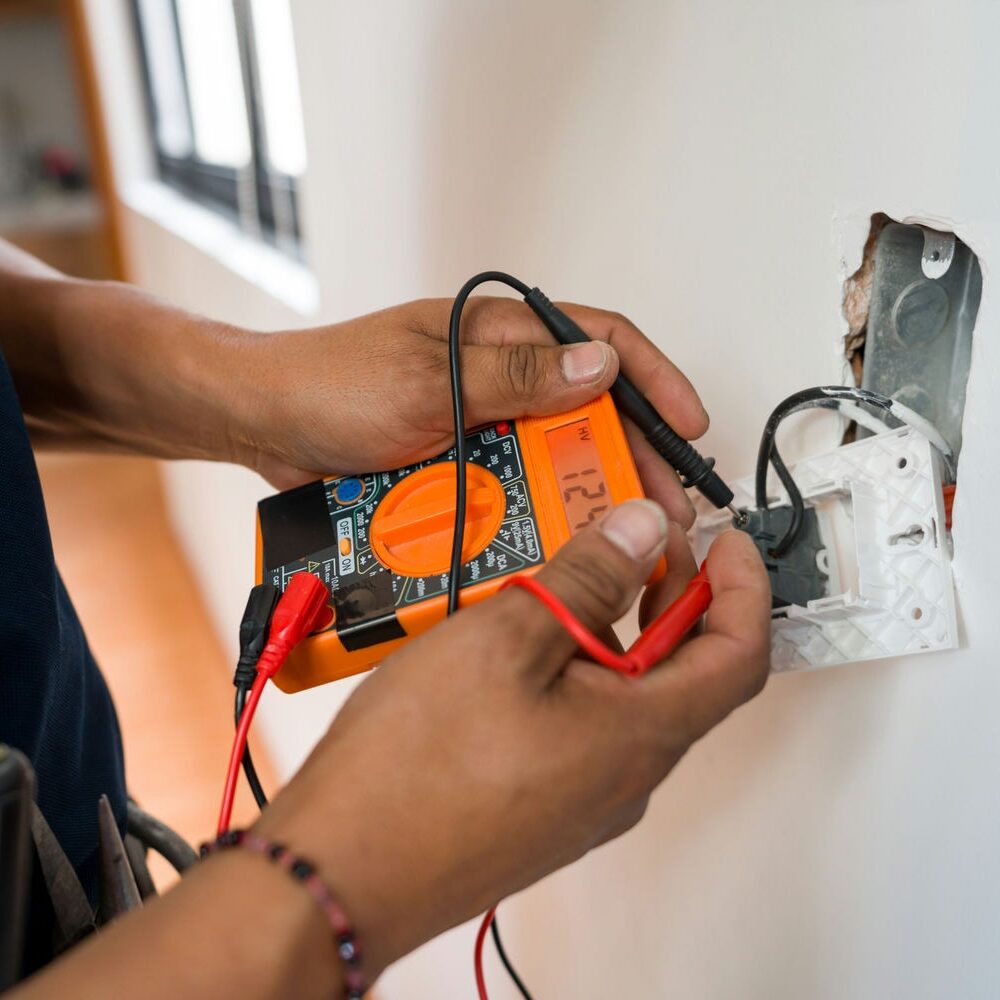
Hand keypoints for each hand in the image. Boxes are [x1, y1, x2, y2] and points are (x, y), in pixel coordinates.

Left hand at [229, 297, 709, 525]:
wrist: (263, 426)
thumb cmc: (330, 384)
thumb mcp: (428, 377)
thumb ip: (515, 374)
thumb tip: (601, 367)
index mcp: (496, 334)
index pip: (598, 340)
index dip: (652, 378)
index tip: (688, 423)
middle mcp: (496, 377)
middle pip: (588, 409)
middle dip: (631, 452)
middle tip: (662, 502)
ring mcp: (478, 424)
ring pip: (552, 456)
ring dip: (584, 490)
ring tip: (616, 530)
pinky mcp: (457, 465)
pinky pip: (509, 489)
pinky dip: (532, 512)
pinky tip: (553, 541)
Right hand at [256, 500, 770, 975]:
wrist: (342, 871)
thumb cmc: (416, 771)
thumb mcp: (508, 639)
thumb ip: (586, 578)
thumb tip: (639, 533)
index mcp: (640, 733)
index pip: (738, 655)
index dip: (744, 588)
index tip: (728, 544)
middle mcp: (624, 774)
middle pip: (682, 674)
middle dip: (669, 597)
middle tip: (635, 544)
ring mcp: (582, 796)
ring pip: (625, 698)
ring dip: (611, 632)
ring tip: (559, 584)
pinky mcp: (539, 803)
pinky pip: (581, 725)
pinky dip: (572, 671)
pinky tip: (516, 645)